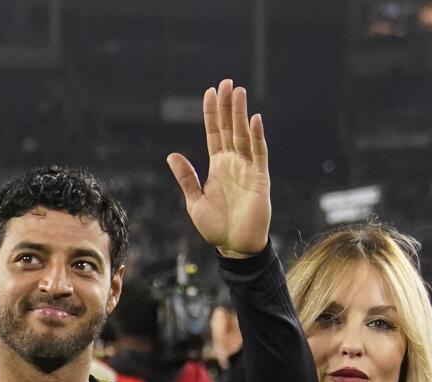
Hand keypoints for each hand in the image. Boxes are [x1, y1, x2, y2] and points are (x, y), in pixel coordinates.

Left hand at [167, 79, 270, 257]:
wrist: (235, 247)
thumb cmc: (216, 227)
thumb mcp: (194, 201)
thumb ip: (186, 177)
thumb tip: (172, 154)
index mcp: (217, 167)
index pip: (214, 133)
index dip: (212, 113)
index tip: (210, 92)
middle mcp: (233, 163)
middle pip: (229, 128)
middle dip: (227, 106)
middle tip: (226, 82)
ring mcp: (247, 169)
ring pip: (244, 135)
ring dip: (241, 113)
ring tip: (238, 91)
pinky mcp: (260, 178)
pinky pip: (259, 153)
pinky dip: (257, 136)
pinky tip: (254, 119)